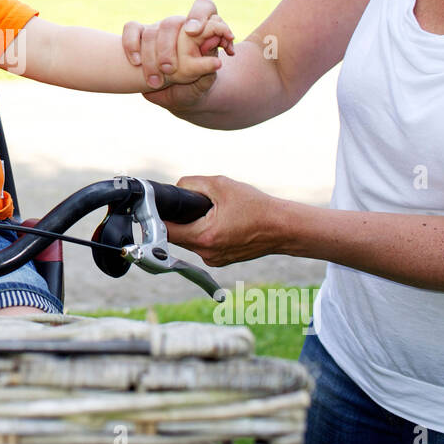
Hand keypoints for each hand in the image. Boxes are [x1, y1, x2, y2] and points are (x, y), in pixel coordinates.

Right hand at [121, 0, 234, 109]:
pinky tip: (136, 62)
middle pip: (172, 23)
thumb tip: (209, 49)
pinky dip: (131, 45)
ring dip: (151, 59)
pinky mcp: (141, 38)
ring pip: (151, 32)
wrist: (178, 95)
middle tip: (169, 70)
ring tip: (155, 83)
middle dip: (167, 48)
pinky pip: (131, 29)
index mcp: (204, 30)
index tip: (193, 32)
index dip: (199, 15)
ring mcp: (160, 30)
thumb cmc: (197, 85)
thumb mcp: (207, 80)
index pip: (204, 7)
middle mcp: (181, 26)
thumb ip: (209, 66)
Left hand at [164, 175, 278, 267]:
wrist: (283, 228)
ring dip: (194, 226)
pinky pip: (204, 245)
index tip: (159, 206)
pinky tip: (221, 222)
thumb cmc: (256, 207)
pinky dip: (206, 233)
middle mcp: (207, 253)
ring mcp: (215, 259)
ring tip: (212, 212)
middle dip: (181, 219)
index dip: (160, 216)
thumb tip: (177, 187)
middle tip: (191, 204)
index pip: (166, 230)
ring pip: (191, 241)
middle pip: (178, 235)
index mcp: (203, 237)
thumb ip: (192, 183)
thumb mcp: (221, 185)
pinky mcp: (222, 260)